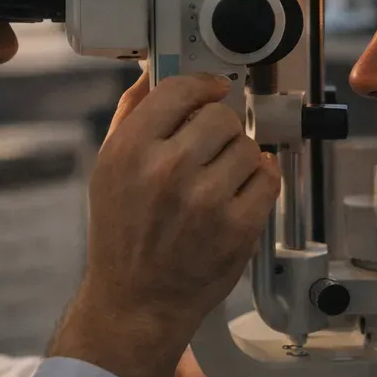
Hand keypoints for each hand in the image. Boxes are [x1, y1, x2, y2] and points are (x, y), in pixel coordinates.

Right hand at [50, 70, 280, 376]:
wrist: (136, 301)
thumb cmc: (123, 237)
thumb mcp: (108, 170)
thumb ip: (131, 116)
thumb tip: (154, 75)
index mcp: (130, 151)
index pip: (179, 89)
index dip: (202, 86)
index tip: (212, 90)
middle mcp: (166, 171)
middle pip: (220, 115)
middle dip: (219, 130)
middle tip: (209, 152)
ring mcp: (205, 199)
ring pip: (248, 146)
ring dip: (239, 159)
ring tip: (218, 182)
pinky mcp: (238, 226)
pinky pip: (268, 177)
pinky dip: (258, 183)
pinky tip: (236, 197)